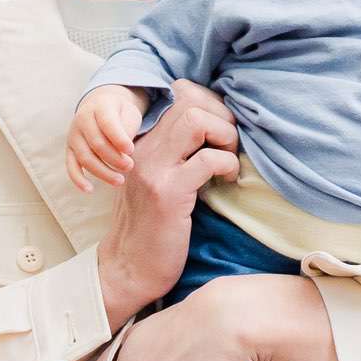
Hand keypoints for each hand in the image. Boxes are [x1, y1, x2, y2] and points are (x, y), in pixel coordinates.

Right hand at [66, 85, 146, 192]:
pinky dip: (78, 179)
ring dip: (102, 172)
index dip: (119, 138)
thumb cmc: (119, 113)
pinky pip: (71, 165)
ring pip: (85, 157)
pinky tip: (89, 190)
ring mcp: (74, 135)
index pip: (107, 123)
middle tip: (130, 166)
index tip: (131, 150)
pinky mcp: (70, 149)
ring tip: (120, 180)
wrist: (100, 106)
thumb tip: (123, 152)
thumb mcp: (128, 113)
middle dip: (114, 158)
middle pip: (96, 143)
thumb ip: (126, 129)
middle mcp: (82, 119)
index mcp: (99, 106)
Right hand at [92, 80, 236, 321]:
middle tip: (230, 144)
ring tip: (228, 157)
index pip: (179, 94)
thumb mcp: (161, 179)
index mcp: (141, 142)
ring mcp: (153, 169)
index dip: (211, 103)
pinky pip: (208, 159)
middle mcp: (142, 148)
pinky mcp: (168, 194)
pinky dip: (228, 164)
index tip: (223, 128)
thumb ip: (178, 152)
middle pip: (189, 100)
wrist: (130, 267)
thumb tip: (219, 125)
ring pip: (197, 120)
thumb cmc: (153, 226)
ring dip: (225, 135)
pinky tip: (227, 180)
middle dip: (222, 116)